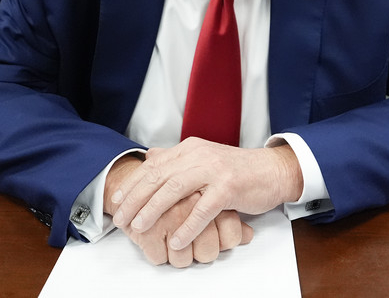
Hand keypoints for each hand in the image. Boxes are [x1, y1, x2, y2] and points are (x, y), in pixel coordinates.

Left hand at [105, 156, 253, 266]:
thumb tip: (149, 157)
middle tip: (120, 218)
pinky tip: (176, 240)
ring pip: (174, 190)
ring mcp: (213, 170)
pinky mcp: (229, 187)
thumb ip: (176, 159)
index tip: (116, 200)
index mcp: (190, 148)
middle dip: (135, 199)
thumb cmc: (237, 170)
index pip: (153, 165)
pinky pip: (202, 209)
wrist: (272, 170)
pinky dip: (187, 226)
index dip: (132, 184)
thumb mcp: (204, 158)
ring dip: (153, 210)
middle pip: (158, 177)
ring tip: (139, 227)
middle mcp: (198, 155)